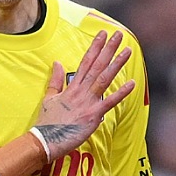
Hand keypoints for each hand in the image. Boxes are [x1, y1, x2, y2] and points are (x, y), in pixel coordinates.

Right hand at [33, 30, 134, 160]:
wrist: (44, 140)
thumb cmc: (47, 123)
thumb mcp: (49, 98)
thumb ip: (56, 80)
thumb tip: (58, 63)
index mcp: (71, 87)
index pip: (85, 62)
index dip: (95, 47)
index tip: (102, 34)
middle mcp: (80, 91)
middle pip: (97, 66)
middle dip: (108, 49)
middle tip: (118, 35)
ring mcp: (87, 103)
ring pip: (104, 79)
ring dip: (116, 64)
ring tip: (127, 51)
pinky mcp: (92, 116)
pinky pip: (109, 103)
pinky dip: (121, 93)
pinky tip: (131, 83)